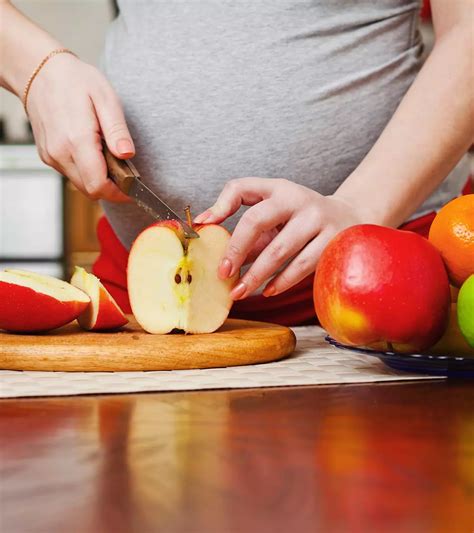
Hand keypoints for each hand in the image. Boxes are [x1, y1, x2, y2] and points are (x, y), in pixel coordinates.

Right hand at [27, 53, 133, 201]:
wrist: (40, 71)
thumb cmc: (75, 81)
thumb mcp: (105, 98)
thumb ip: (117, 130)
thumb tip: (127, 154)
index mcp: (77, 140)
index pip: (99, 186)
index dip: (119, 193)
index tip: (133, 188)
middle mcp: (60, 153)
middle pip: (91, 190)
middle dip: (112, 188)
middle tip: (126, 173)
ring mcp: (51, 156)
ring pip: (81, 185)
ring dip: (99, 179)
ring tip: (109, 157)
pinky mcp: (48, 156)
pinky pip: (71, 174)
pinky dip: (86, 171)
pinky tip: (93, 153)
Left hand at [194, 178, 366, 299]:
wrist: (350, 217)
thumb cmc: (300, 215)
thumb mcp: (275, 207)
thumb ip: (244, 219)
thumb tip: (206, 228)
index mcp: (278, 189)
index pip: (241, 190)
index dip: (220, 208)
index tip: (204, 229)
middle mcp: (298, 200)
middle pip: (256, 221)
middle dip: (235, 250)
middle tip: (222, 274)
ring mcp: (318, 220)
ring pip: (280, 251)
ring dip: (256, 275)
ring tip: (240, 292)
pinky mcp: (333, 242)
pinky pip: (302, 266)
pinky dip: (282, 281)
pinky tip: (268, 291)